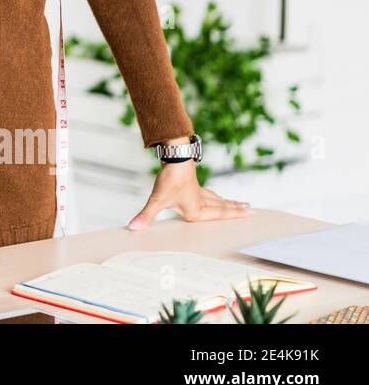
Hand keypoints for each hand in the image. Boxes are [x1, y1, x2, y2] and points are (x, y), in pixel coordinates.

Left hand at [127, 160, 252, 229]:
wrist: (174, 157)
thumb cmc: (169, 180)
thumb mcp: (157, 200)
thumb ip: (146, 215)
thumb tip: (132, 227)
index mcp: (196, 210)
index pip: (219, 215)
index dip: (234, 215)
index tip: (251, 213)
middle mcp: (200, 202)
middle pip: (222, 207)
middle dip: (235, 210)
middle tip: (251, 210)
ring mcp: (198, 192)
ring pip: (216, 199)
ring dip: (228, 203)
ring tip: (240, 204)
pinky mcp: (192, 183)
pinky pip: (209, 193)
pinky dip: (216, 196)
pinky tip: (216, 195)